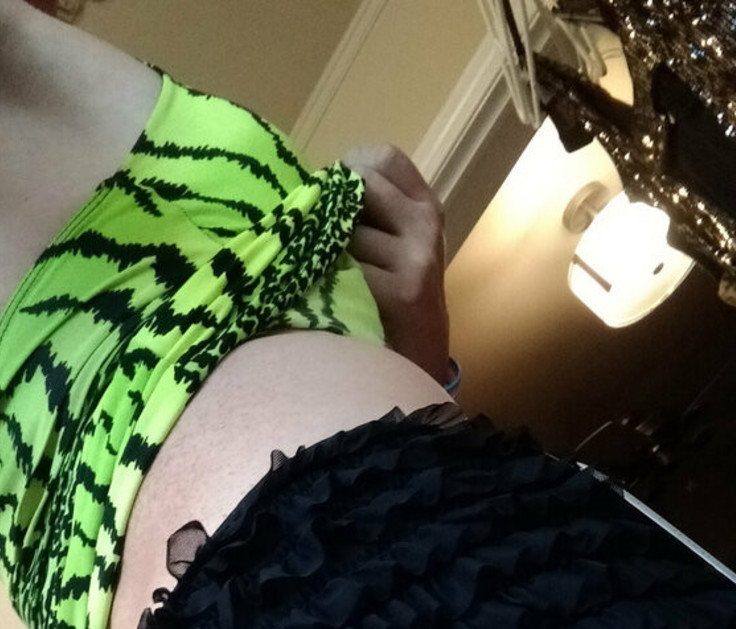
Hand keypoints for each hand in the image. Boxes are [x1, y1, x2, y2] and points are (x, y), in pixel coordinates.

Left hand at [342, 144, 451, 388]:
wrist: (416, 364)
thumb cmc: (390, 302)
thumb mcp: (391, 247)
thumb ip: (365, 212)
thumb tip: (310, 184)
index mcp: (426, 206)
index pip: (384, 158)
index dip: (350, 171)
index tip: (334, 200)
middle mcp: (426, 222)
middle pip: (360, 184)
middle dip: (332, 208)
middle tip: (323, 242)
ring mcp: (417, 256)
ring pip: (346, 229)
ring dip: (326, 249)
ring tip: (328, 275)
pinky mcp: (402, 291)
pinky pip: (346, 268)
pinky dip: (328, 281)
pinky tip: (331, 297)